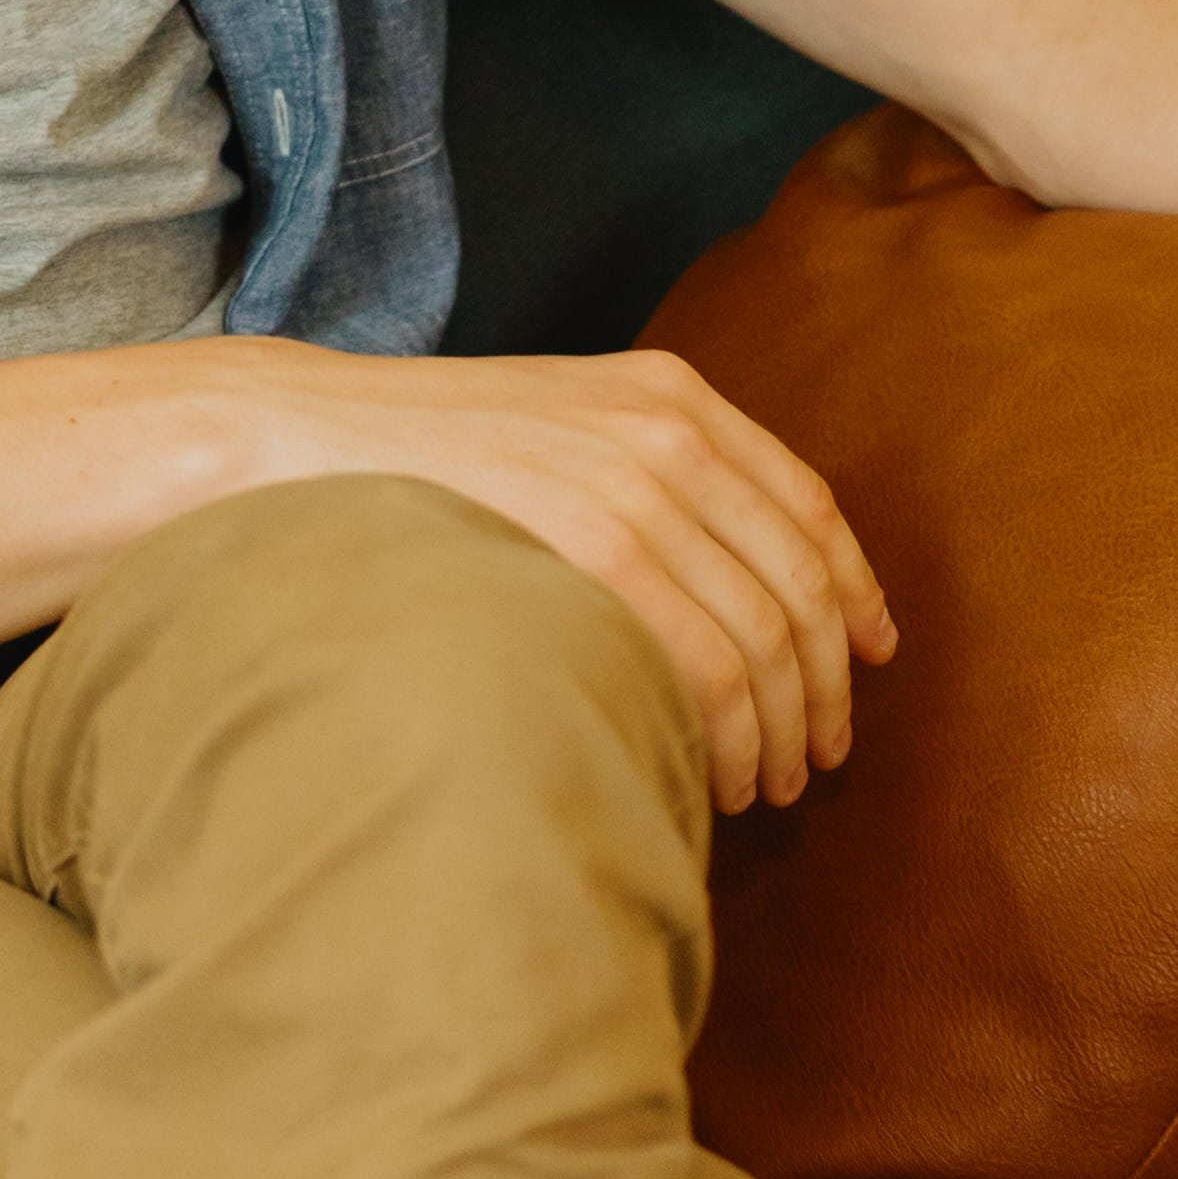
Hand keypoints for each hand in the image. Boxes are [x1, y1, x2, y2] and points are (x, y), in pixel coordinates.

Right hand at [236, 343, 895, 816]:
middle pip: (801, 586)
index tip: (871, 656)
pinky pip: (703, 664)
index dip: (855, 592)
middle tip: (816, 755)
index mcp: (673, 394)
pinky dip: (724, 735)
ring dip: (779, 729)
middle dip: (824, 687)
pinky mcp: (596, 547)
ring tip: (765, 783)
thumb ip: (644, 468)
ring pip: (764, 638)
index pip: (809, 505)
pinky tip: (710, 774)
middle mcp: (673, 432)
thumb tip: (723, 572)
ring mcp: (636, 487)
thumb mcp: (557, 421)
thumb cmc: (420, 453)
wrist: (306, 437)